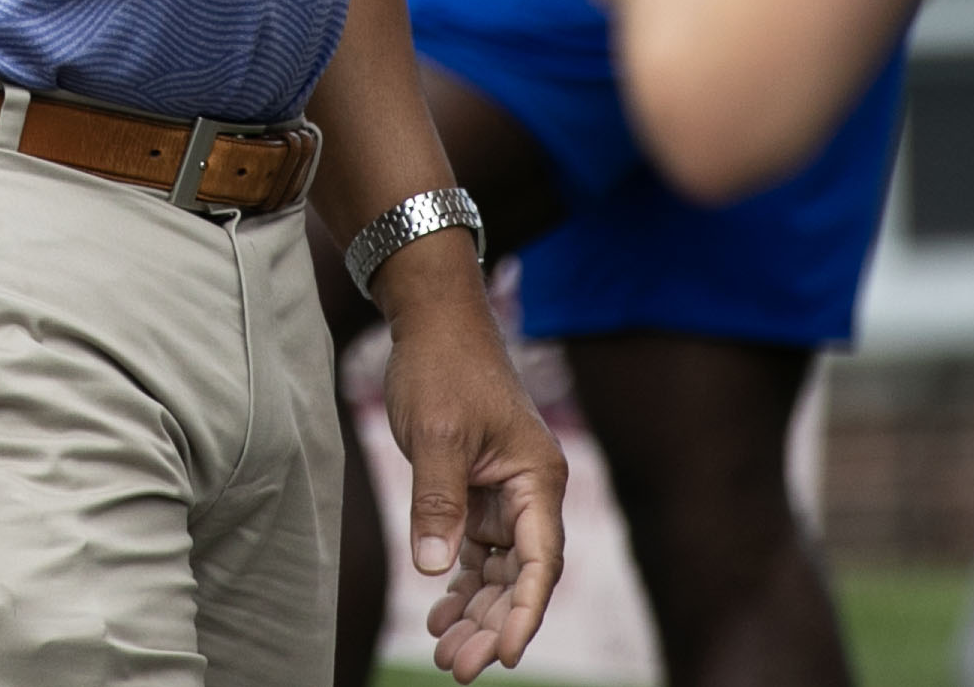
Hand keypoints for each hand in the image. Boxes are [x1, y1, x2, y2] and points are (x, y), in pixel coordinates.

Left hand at [377, 280, 566, 678]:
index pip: (540, 562)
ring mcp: (506, 494)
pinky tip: (438, 611)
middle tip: (456, 666)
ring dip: (475, 611)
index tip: (503, 655)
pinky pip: (477, 552)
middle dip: (492, 624)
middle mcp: (531, 492)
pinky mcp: (479, 492)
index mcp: (539, 478)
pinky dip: (461, 583)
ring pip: (499, 571)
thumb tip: (436, 569)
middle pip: (521, 577)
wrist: (433, 321)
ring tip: (443, 650)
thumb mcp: (436, 436)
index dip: (525, 613)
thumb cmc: (443, 367)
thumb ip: (437, 503)